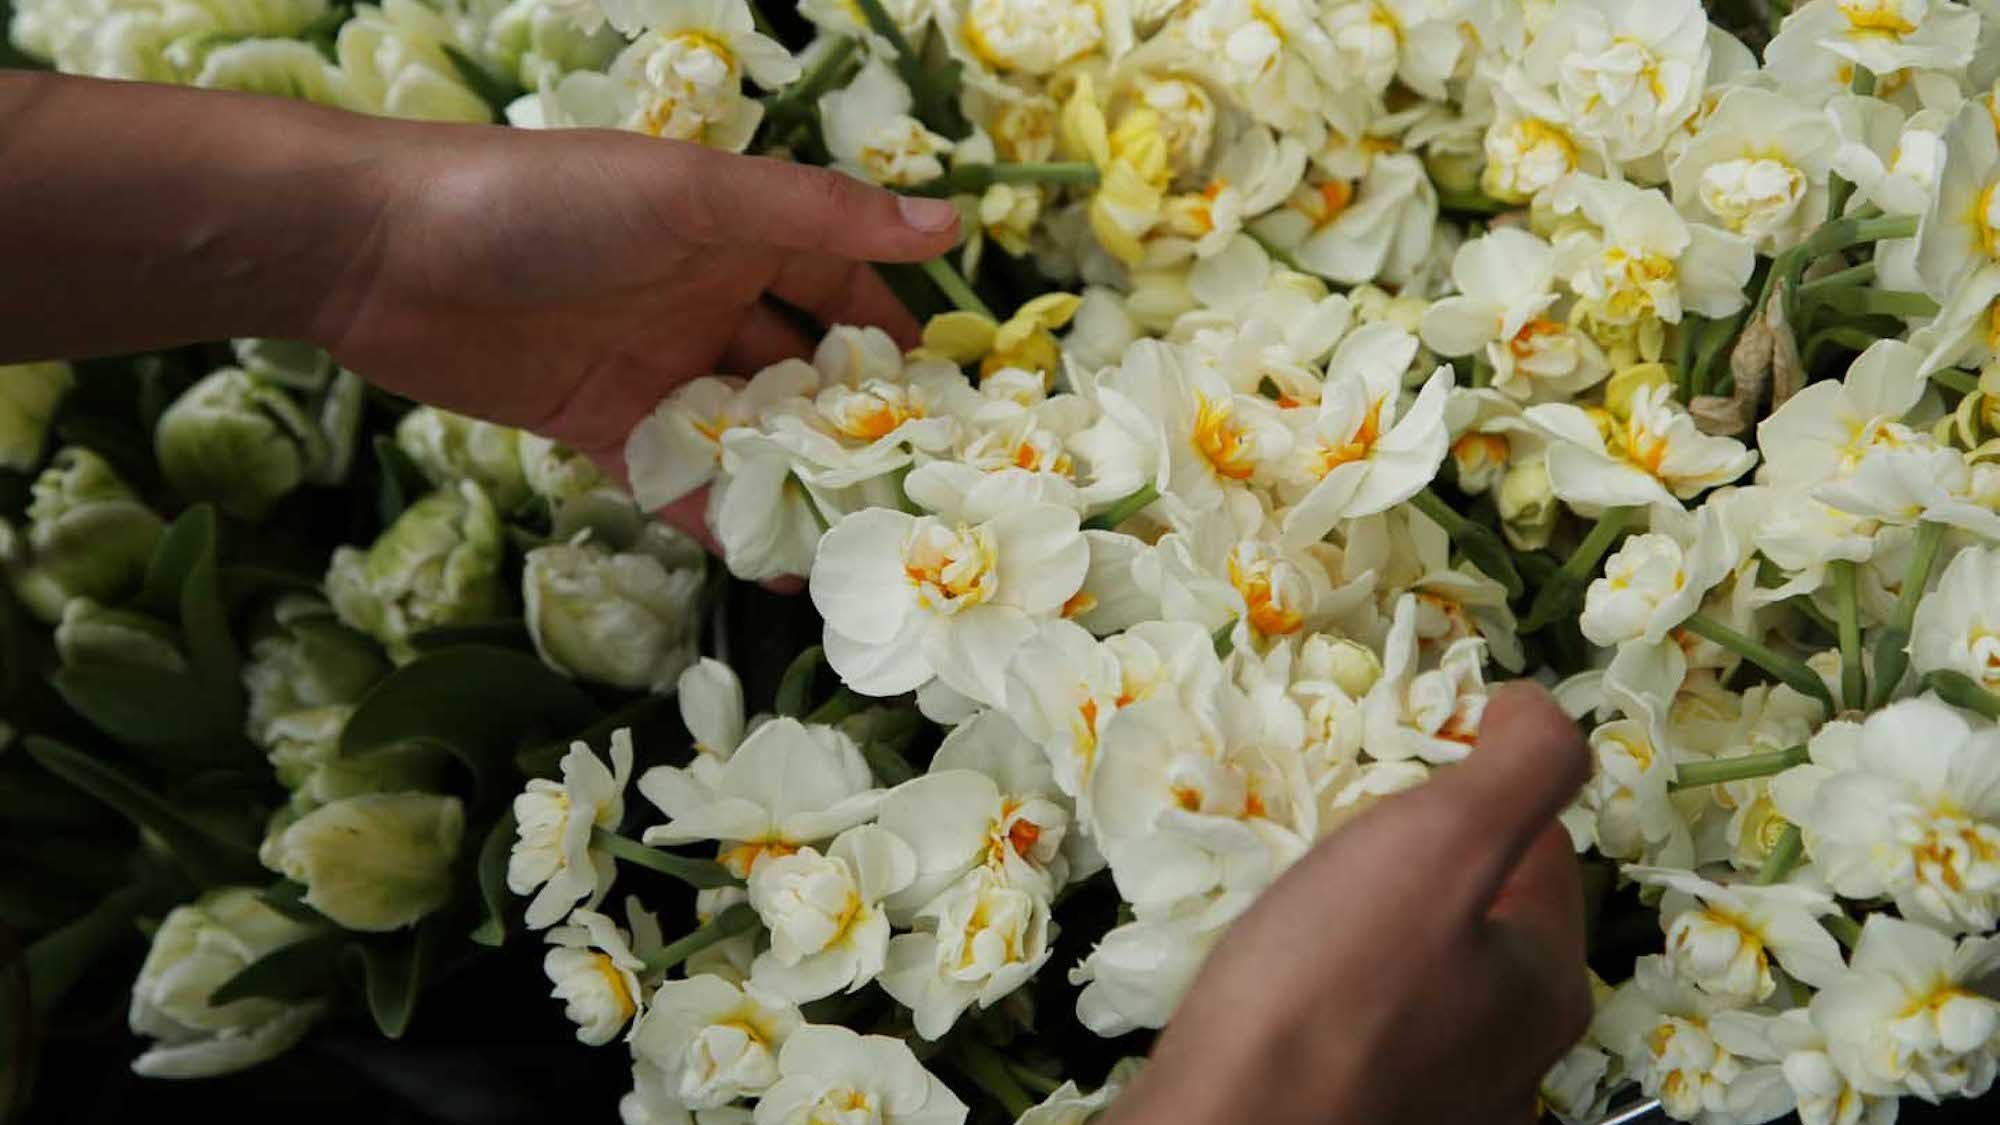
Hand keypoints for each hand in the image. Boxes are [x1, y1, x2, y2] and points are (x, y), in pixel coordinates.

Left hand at [305, 123, 959, 539]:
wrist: (378, 251)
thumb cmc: (544, 200)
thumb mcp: (693, 196)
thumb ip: (818, 216)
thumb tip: (948, 221)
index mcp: (736, 233)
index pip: (842, 289)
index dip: (897, 343)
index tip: (960, 410)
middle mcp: (706, 298)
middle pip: (802, 373)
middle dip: (858, 431)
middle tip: (924, 503)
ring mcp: (655, 367)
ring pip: (749, 436)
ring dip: (801, 487)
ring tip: (867, 553)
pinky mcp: (600, 426)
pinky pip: (680, 481)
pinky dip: (727, 522)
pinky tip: (778, 569)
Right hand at [1103, 682, 1592, 1124]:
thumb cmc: (1328, 986)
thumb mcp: (1444, 841)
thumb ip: (1520, 763)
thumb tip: (1544, 708)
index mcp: (1550, 983)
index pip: (1542, 844)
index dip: (1468, 793)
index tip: (1389, 784)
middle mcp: (1518, 1058)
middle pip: (1478, 914)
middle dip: (1413, 866)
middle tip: (1334, 843)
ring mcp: (1446, 1105)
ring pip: (1420, 977)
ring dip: (1369, 934)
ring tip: (1297, 912)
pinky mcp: (1372, 1123)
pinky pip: (1364, 1034)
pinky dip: (1331, 1001)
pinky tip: (1281, 992)